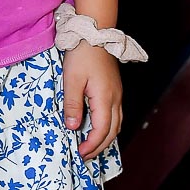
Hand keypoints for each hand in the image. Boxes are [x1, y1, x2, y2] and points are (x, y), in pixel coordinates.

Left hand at [62, 44, 122, 160]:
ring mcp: (117, 94)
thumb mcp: (71, 79)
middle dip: (100, 147)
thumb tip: (73, 127)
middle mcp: (115, 99)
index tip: (80, 154)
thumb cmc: (81, 54)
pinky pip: (115, 115)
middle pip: (113, 131)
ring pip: (117, 124)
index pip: (102, 130)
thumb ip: (73, 104)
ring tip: (91, 147)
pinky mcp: (114, 89)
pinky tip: (98, 128)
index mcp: (105, 98)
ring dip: (105, 138)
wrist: (94, 32)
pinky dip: (108, 127)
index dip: (92, 145)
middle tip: (85, 157)